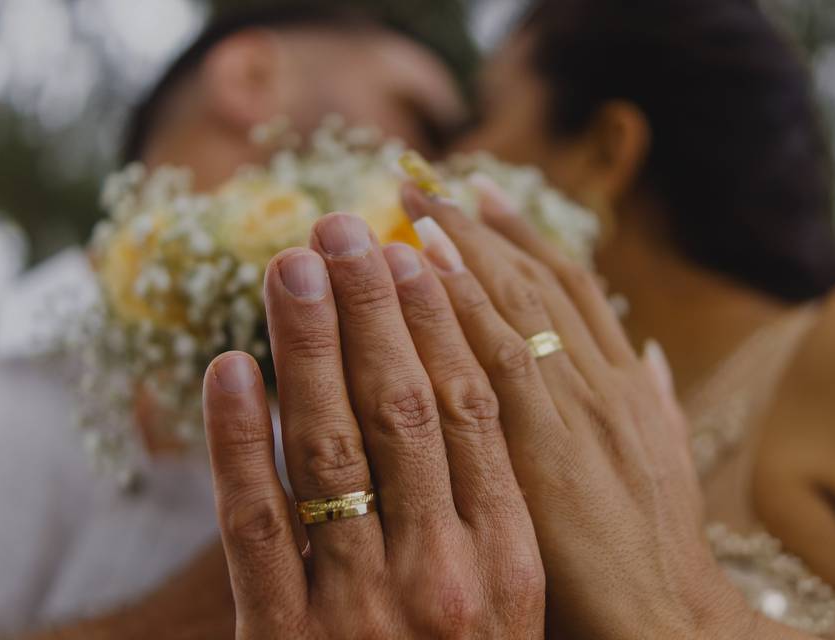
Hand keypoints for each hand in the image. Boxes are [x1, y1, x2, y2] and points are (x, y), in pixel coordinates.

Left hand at [202, 213, 544, 638]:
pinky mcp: (283, 636)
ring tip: (289, 263)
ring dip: (305, 343)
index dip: (441, 323)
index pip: (473, 411)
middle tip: (344, 227)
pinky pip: (254, 521)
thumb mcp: (522, 604)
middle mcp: (444, 575)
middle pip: (403, 407)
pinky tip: (228, 366)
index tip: (414, 251)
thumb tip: (605, 385)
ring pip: (330, 446)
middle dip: (370, 306)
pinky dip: (237, 438)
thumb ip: (521, 507)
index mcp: (512, 561)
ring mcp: (360, 606)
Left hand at [399, 181, 757, 638]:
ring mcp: (579, 412)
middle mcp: (603, 382)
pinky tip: (421, 271)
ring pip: (517, 307)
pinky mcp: (549, 452)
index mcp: (626, 385)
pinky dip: (461, 308)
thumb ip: (654, 401)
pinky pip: (496, 362)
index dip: (524, 236)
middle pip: (537, 281)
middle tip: (432, 179)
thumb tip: (644, 350)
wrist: (671, 619)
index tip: (484, 195)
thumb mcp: (665, 463)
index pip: (570, 289)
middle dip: (482, 224)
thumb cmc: (656, 549)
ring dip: (464, 248)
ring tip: (417, 204)